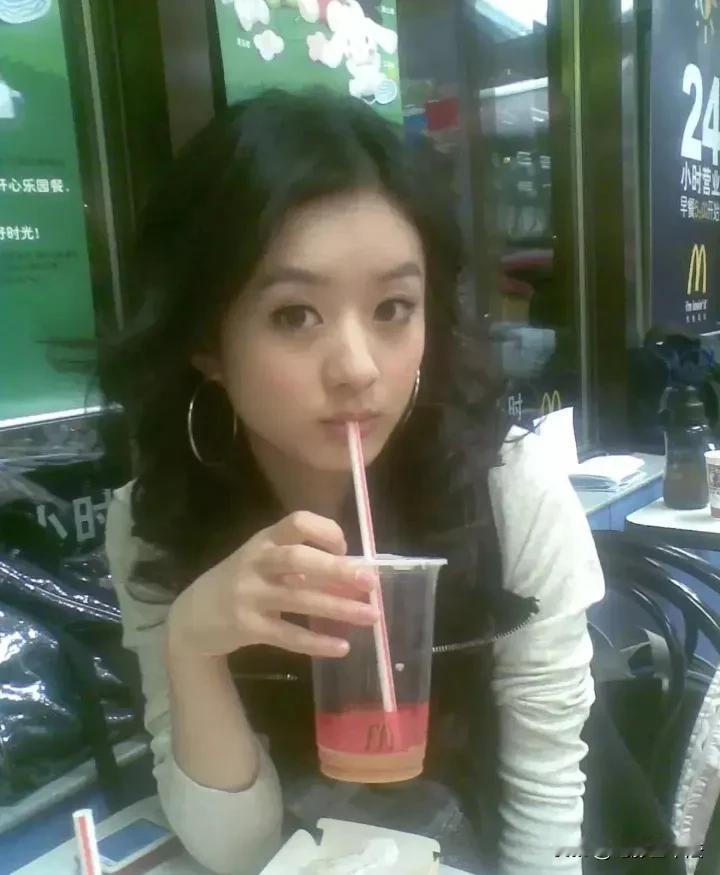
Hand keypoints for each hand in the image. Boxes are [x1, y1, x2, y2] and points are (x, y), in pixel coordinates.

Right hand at [167, 511, 377, 660]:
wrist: (192, 618)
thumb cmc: (240, 583)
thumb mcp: (262, 562)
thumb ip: (300, 564)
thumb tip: (352, 574)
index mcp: (264, 540)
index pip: (298, 522)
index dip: (327, 531)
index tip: (346, 549)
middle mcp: (256, 563)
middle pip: (299, 558)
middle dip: (337, 569)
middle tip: (370, 582)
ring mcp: (250, 595)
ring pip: (299, 599)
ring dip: (338, 608)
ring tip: (371, 616)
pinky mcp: (248, 627)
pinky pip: (288, 634)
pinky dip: (317, 642)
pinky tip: (341, 647)